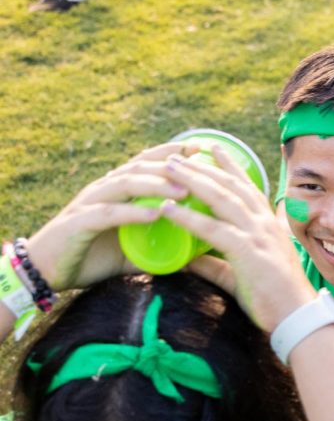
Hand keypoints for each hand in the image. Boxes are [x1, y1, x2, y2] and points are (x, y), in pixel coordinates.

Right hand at [25, 143, 192, 290]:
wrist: (47, 271)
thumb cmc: (91, 257)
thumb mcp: (131, 253)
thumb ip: (158, 250)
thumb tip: (192, 258)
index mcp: (115, 190)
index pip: (145, 162)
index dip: (171, 152)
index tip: (200, 148)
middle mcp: (103, 189)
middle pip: (139, 167)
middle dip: (171, 163)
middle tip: (200, 162)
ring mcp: (90, 202)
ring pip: (125, 184)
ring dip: (156, 185)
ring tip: (184, 189)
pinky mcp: (79, 222)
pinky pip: (109, 213)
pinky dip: (133, 212)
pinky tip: (155, 213)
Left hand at [160, 147, 315, 332]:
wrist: (298, 318)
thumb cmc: (275, 300)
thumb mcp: (242, 276)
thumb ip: (216, 265)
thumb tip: (189, 260)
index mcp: (267, 225)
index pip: (246, 187)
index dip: (229, 166)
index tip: (212, 148)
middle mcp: (263, 223)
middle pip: (229, 185)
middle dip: (202, 167)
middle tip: (178, 154)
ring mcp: (257, 234)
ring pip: (220, 198)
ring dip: (192, 181)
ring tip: (169, 169)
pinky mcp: (247, 251)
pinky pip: (212, 229)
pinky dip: (188, 217)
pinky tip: (167, 209)